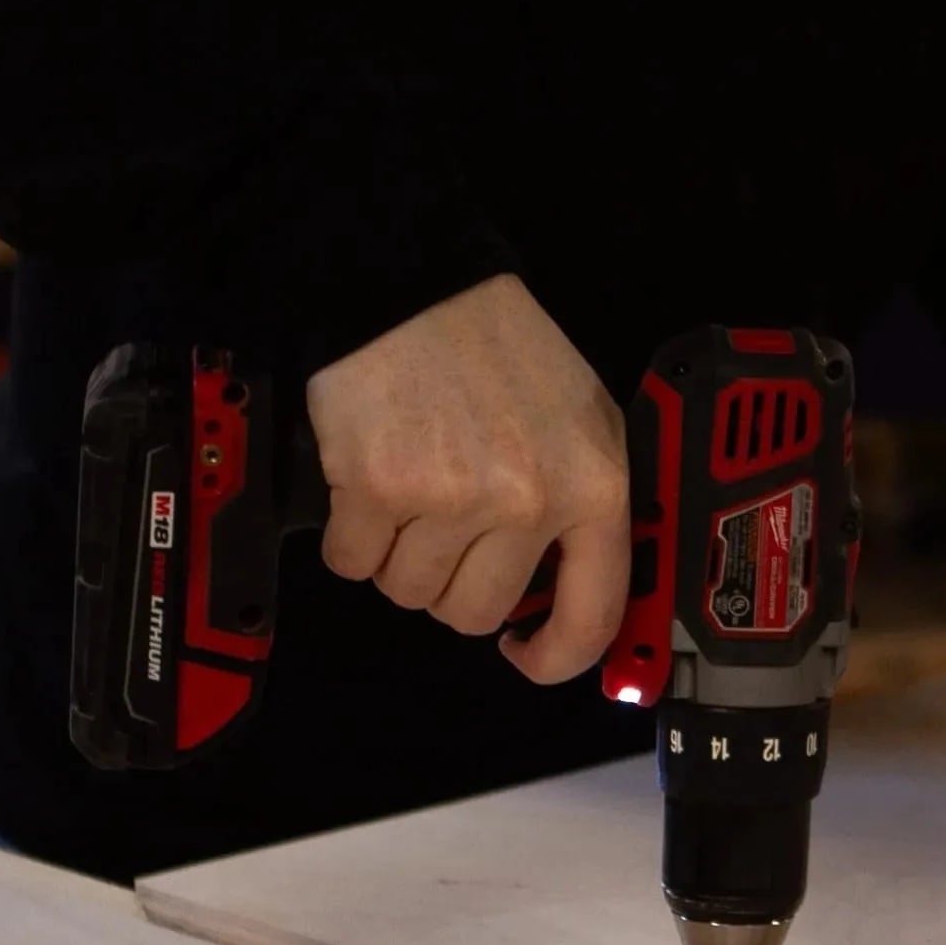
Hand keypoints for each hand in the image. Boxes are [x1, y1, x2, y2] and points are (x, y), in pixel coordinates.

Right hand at [305, 274, 631, 683]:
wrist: (416, 288)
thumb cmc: (499, 349)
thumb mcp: (583, 422)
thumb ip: (582, 506)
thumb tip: (559, 593)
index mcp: (594, 489)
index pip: (592, 617)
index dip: (556, 657)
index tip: (527, 654)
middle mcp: (529, 503)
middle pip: (477, 613)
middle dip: (453, 588)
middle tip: (446, 536)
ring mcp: (453, 499)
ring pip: (411, 593)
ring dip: (399, 559)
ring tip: (409, 497)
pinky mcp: (379, 489)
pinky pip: (352, 563)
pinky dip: (351, 540)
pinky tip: (367, 489)